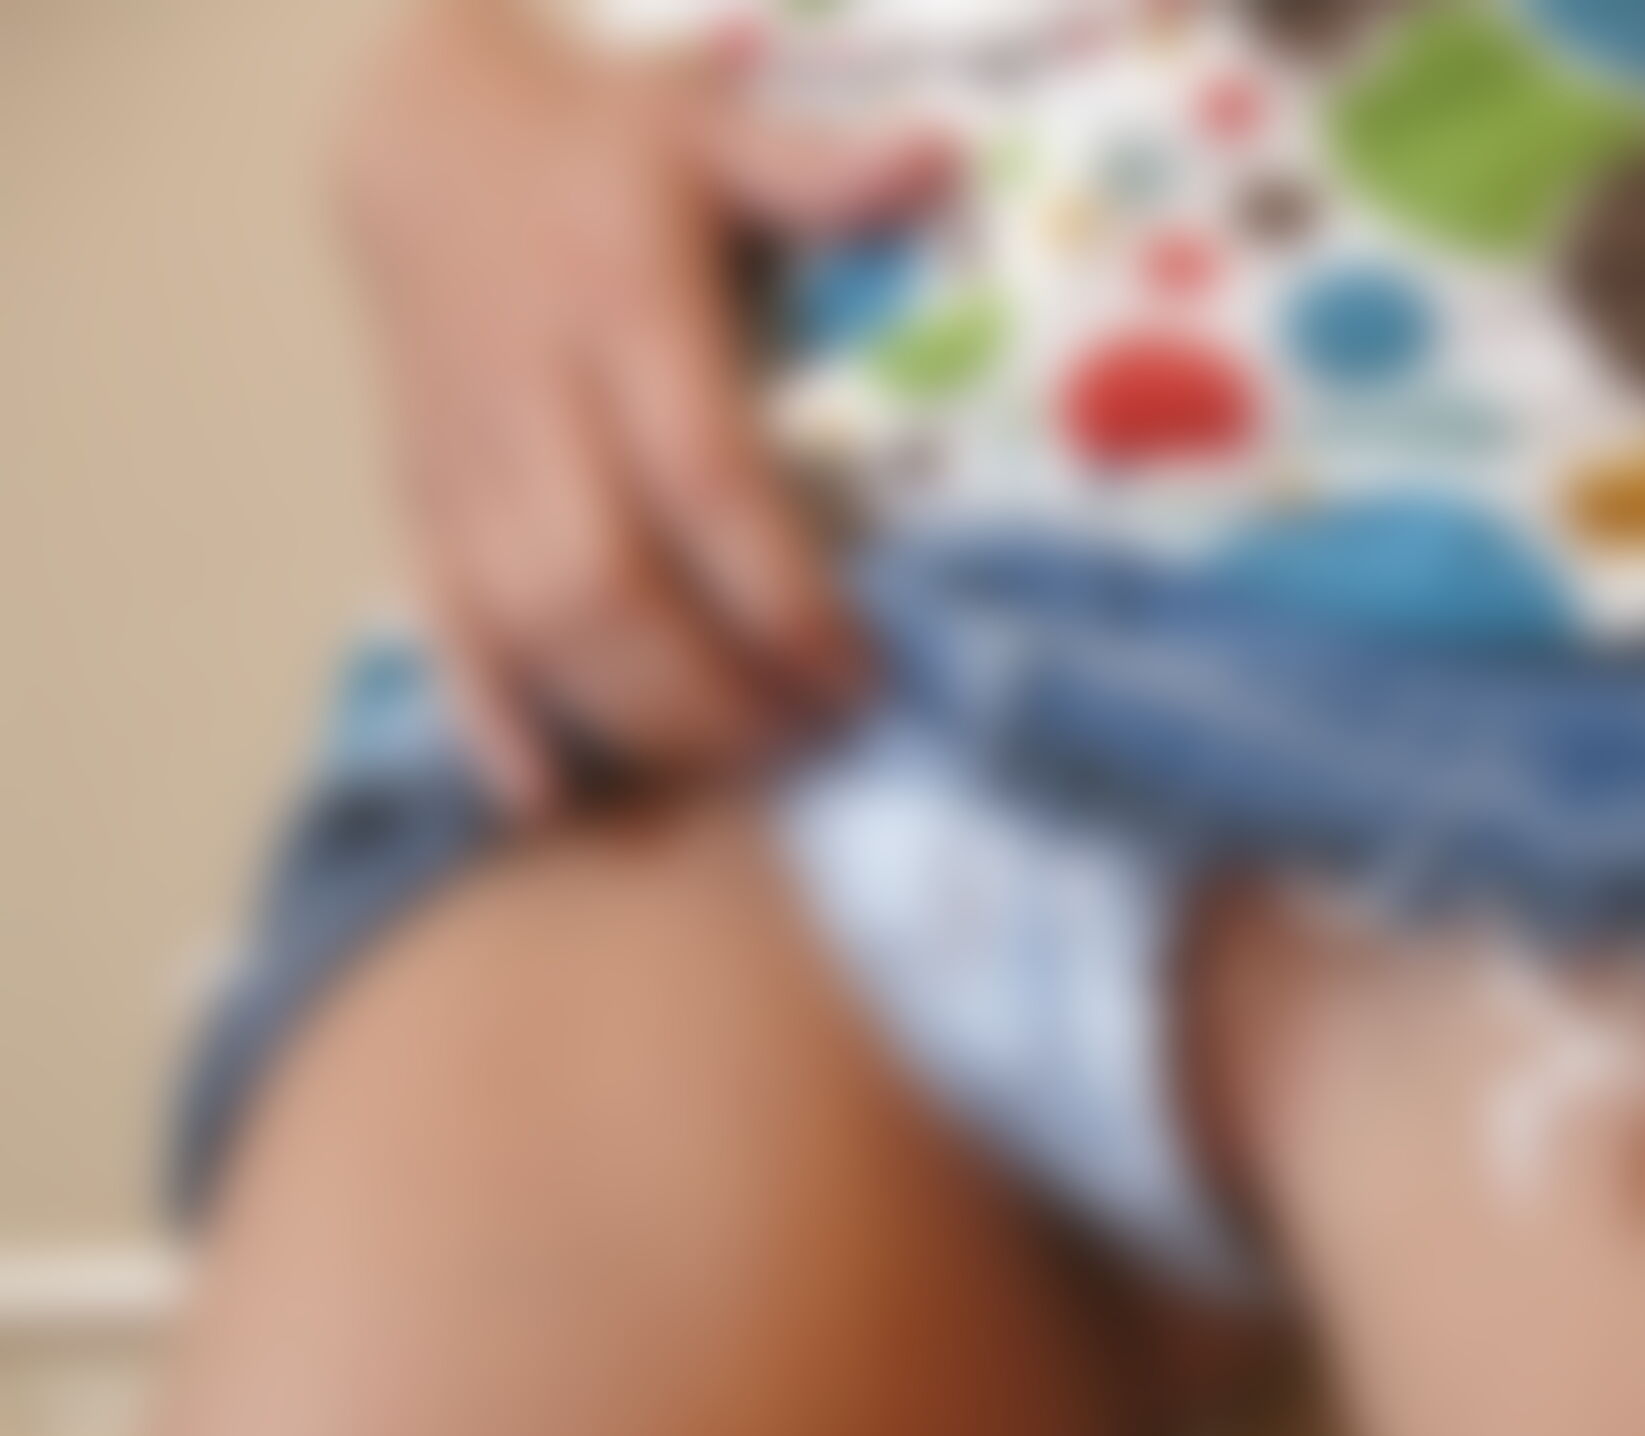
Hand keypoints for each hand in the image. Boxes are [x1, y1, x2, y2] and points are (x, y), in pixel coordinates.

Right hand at [334, 2, 952, 813]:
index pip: (702, 479)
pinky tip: (549, 801)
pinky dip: (485, 722)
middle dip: (711, 689)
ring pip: (524, 623)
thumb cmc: (602, 157)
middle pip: (605, 581)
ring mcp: (462, 460)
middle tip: (810, 742)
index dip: (780, 597)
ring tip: (737, 766)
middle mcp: (531, 397)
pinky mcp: (417, 503)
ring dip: (629, 719)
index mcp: (618, 307)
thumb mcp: (712, 135)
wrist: (423, 140)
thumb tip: (936, 162)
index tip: (861, 674)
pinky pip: (437, 626)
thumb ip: (815, 169)